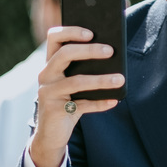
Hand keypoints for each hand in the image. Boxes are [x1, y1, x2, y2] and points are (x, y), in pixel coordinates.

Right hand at [28, 25, 123, 166]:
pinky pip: (82, 105)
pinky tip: (114, 100)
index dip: (71, 31)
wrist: (51, 135)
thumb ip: (84, 69)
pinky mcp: (55, 111)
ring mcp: (48, 93)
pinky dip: (100, 103)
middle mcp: (46, 75)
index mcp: (50, 63)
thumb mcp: (73, 83)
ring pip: (76, 81)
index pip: (54, 37)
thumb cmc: (67, 102)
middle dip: (89, 51)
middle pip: (64, 54)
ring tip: (120, 79)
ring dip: (101, 80)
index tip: (92, 32)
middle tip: (111, 51)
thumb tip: (112, 55)